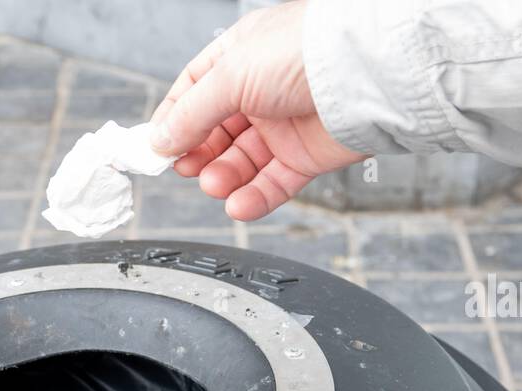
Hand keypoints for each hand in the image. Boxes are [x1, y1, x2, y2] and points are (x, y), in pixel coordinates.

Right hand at [149, 0, 365, 220]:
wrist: (364, 74)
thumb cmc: (303, 54)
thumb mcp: (230, 76)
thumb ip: (190, 113)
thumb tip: (160, 140)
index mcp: (239, 58)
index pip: (193, 90)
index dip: (173, 119)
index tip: (156, 146)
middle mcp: (261, 91)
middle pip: (214, 132)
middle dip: (197, 153)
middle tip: (184, 168)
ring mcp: (283, 124)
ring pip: (241, 162)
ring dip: (223, 177)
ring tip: (214, 184)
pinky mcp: (305, 155)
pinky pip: (272, 184)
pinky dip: (253, 198)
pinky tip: (238, 205)